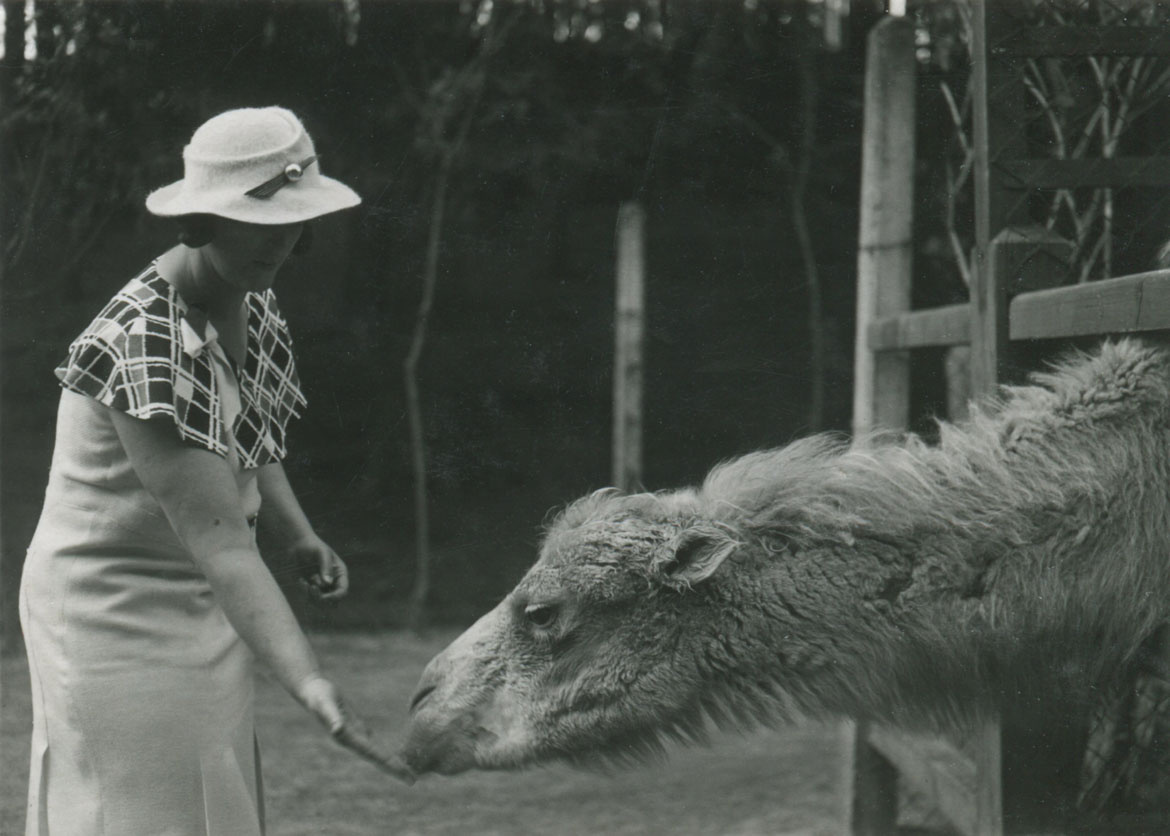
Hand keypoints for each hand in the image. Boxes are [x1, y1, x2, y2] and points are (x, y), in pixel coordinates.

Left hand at [288, 535, 348, 600]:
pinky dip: (304, 592)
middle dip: (322, 600)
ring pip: (320, 604)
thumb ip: (325, 566)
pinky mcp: (309, 588)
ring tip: (304, 582)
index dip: (334, 597)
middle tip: (312, 587)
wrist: (298, 544)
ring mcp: (320, 587)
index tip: (323, 596)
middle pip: (333, 602)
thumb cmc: (313, 545)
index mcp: (340, 574)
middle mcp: (332, 583)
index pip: (342, 592)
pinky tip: (301, 580)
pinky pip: (308, 598)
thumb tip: (327, 583)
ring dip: (311, 596)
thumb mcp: (321, 552)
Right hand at [297, 676, 414, 784]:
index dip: (388, 764)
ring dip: (390, 764)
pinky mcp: (357, 729)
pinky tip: (391, 759)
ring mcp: (355, 736)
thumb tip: (338, 729)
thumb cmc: (319, 696)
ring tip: (406, 773)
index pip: (373, 754)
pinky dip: (384, 754)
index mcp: (348, 738)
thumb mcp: (325, 705)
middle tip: (412, 780)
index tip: (402, 774)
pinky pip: (374, 745)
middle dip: (394, 769)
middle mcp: (352, 741)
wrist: (312, 691)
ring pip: (376, 753)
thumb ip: (332, 717)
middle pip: (377, 758)